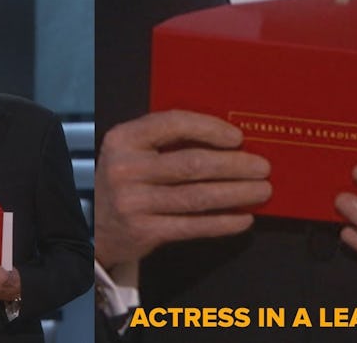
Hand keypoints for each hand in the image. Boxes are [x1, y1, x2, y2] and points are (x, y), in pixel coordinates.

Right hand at [95, 110, 271, 269]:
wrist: (94, 226)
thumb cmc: (124, 182)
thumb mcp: (132, 151)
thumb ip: (167, 140)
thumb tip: (227, 139)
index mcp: (124, 139)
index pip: (173, 124)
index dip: (210, 129)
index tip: (237, 137)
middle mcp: (126, 169)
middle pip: (192, 164)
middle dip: (235, 165)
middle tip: (262, 167)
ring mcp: (134, 203)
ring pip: (198, 197)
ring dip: (237, 193)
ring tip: (261, 190)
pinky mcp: (144, 232)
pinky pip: (193, 226)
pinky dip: (223, 222)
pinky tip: (242, 218)